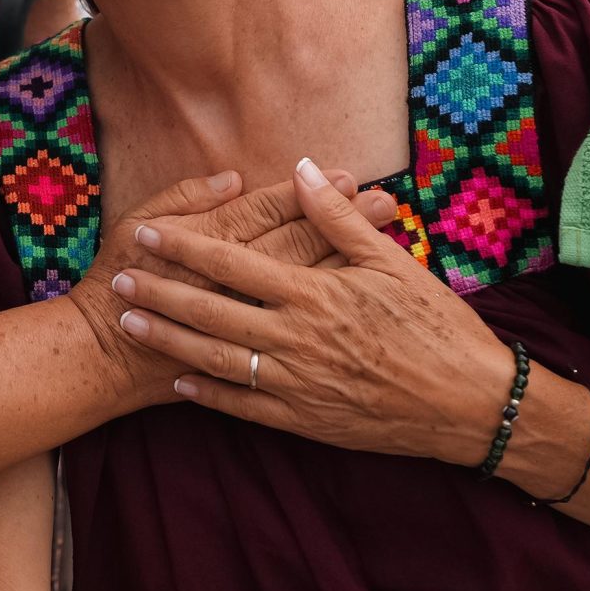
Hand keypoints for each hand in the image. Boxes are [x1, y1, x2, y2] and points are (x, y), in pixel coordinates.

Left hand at [110, 158, 512, 464]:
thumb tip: (302, 169)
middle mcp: (296, 339)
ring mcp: (297, 383)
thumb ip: (337, 219)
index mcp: (315, 294)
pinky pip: (244, 406)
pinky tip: (178, 381)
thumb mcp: (392, 264)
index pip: (233, 263)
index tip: (145, 232)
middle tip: (118, 280)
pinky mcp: (306, 420)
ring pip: (216, 360)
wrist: (471, 405)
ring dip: (168, 341)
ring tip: (129, 325)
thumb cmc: (437, 328)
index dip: (184, 246)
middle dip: (159, 294)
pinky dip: (208, 394)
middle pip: (210, 312)